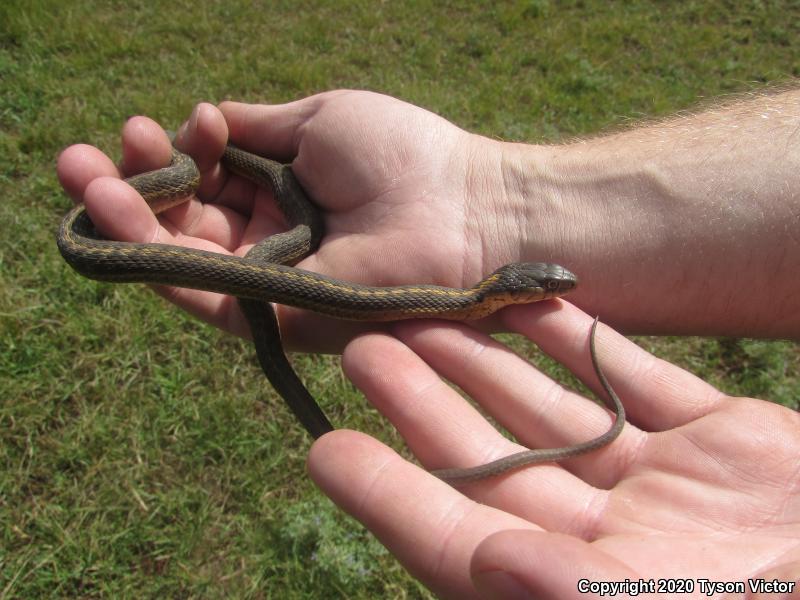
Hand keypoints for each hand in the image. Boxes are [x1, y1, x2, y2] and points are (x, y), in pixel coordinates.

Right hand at [57, 91, 518, 351]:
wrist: (463, 209)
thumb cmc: (403, 156)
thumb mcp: (316, 122)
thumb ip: (255, 127)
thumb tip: (204, 116)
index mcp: (280, 193)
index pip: (206, 180)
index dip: (176, 154)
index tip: (175, 123)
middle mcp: (267, 240)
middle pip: (180, 221)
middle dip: (130, 186)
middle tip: (81, 154)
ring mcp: (267, 281)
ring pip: (176, 256)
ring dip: (124, 217)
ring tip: (83, 173)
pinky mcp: (271, 316)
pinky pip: (198, 290)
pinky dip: (152, 255)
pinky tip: (114, 209)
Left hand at [308, 300, 799, 597]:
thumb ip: (570, 596)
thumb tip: (481, 557)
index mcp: (578, 590)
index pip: (459, 541)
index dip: (388, 496)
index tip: (326, 451)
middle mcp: (611, 541)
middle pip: (494, 461)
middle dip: (427, 403)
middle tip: (365, 345)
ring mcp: (667, 488)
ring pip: (554, 414)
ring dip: (491, 364)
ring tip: (431, 314)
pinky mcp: (720, 443)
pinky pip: (635, 382)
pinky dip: (586, 344)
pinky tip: (535, 307)